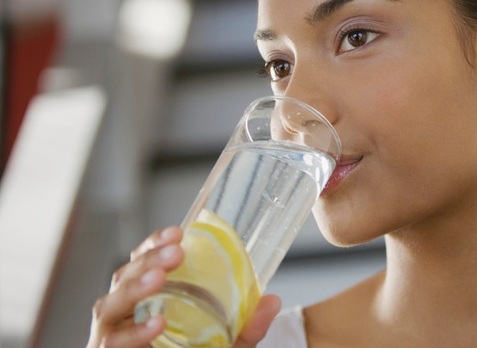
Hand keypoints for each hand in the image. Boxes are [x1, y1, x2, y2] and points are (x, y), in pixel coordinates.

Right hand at [86, 227, 281, 346]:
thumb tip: (273, 301)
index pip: (143, 260)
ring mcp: (110, 333)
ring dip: (135, 289)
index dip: (155, 243)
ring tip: (159, 280)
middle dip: (148, 261)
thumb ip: (246, 326)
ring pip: (110, 305)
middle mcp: (123, 311)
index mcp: (146, 296)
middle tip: (176, 253)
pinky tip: (155, 324)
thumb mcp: (226, 342)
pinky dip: (132, 333)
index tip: (178, 232)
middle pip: (124, 276)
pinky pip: (112, 341)